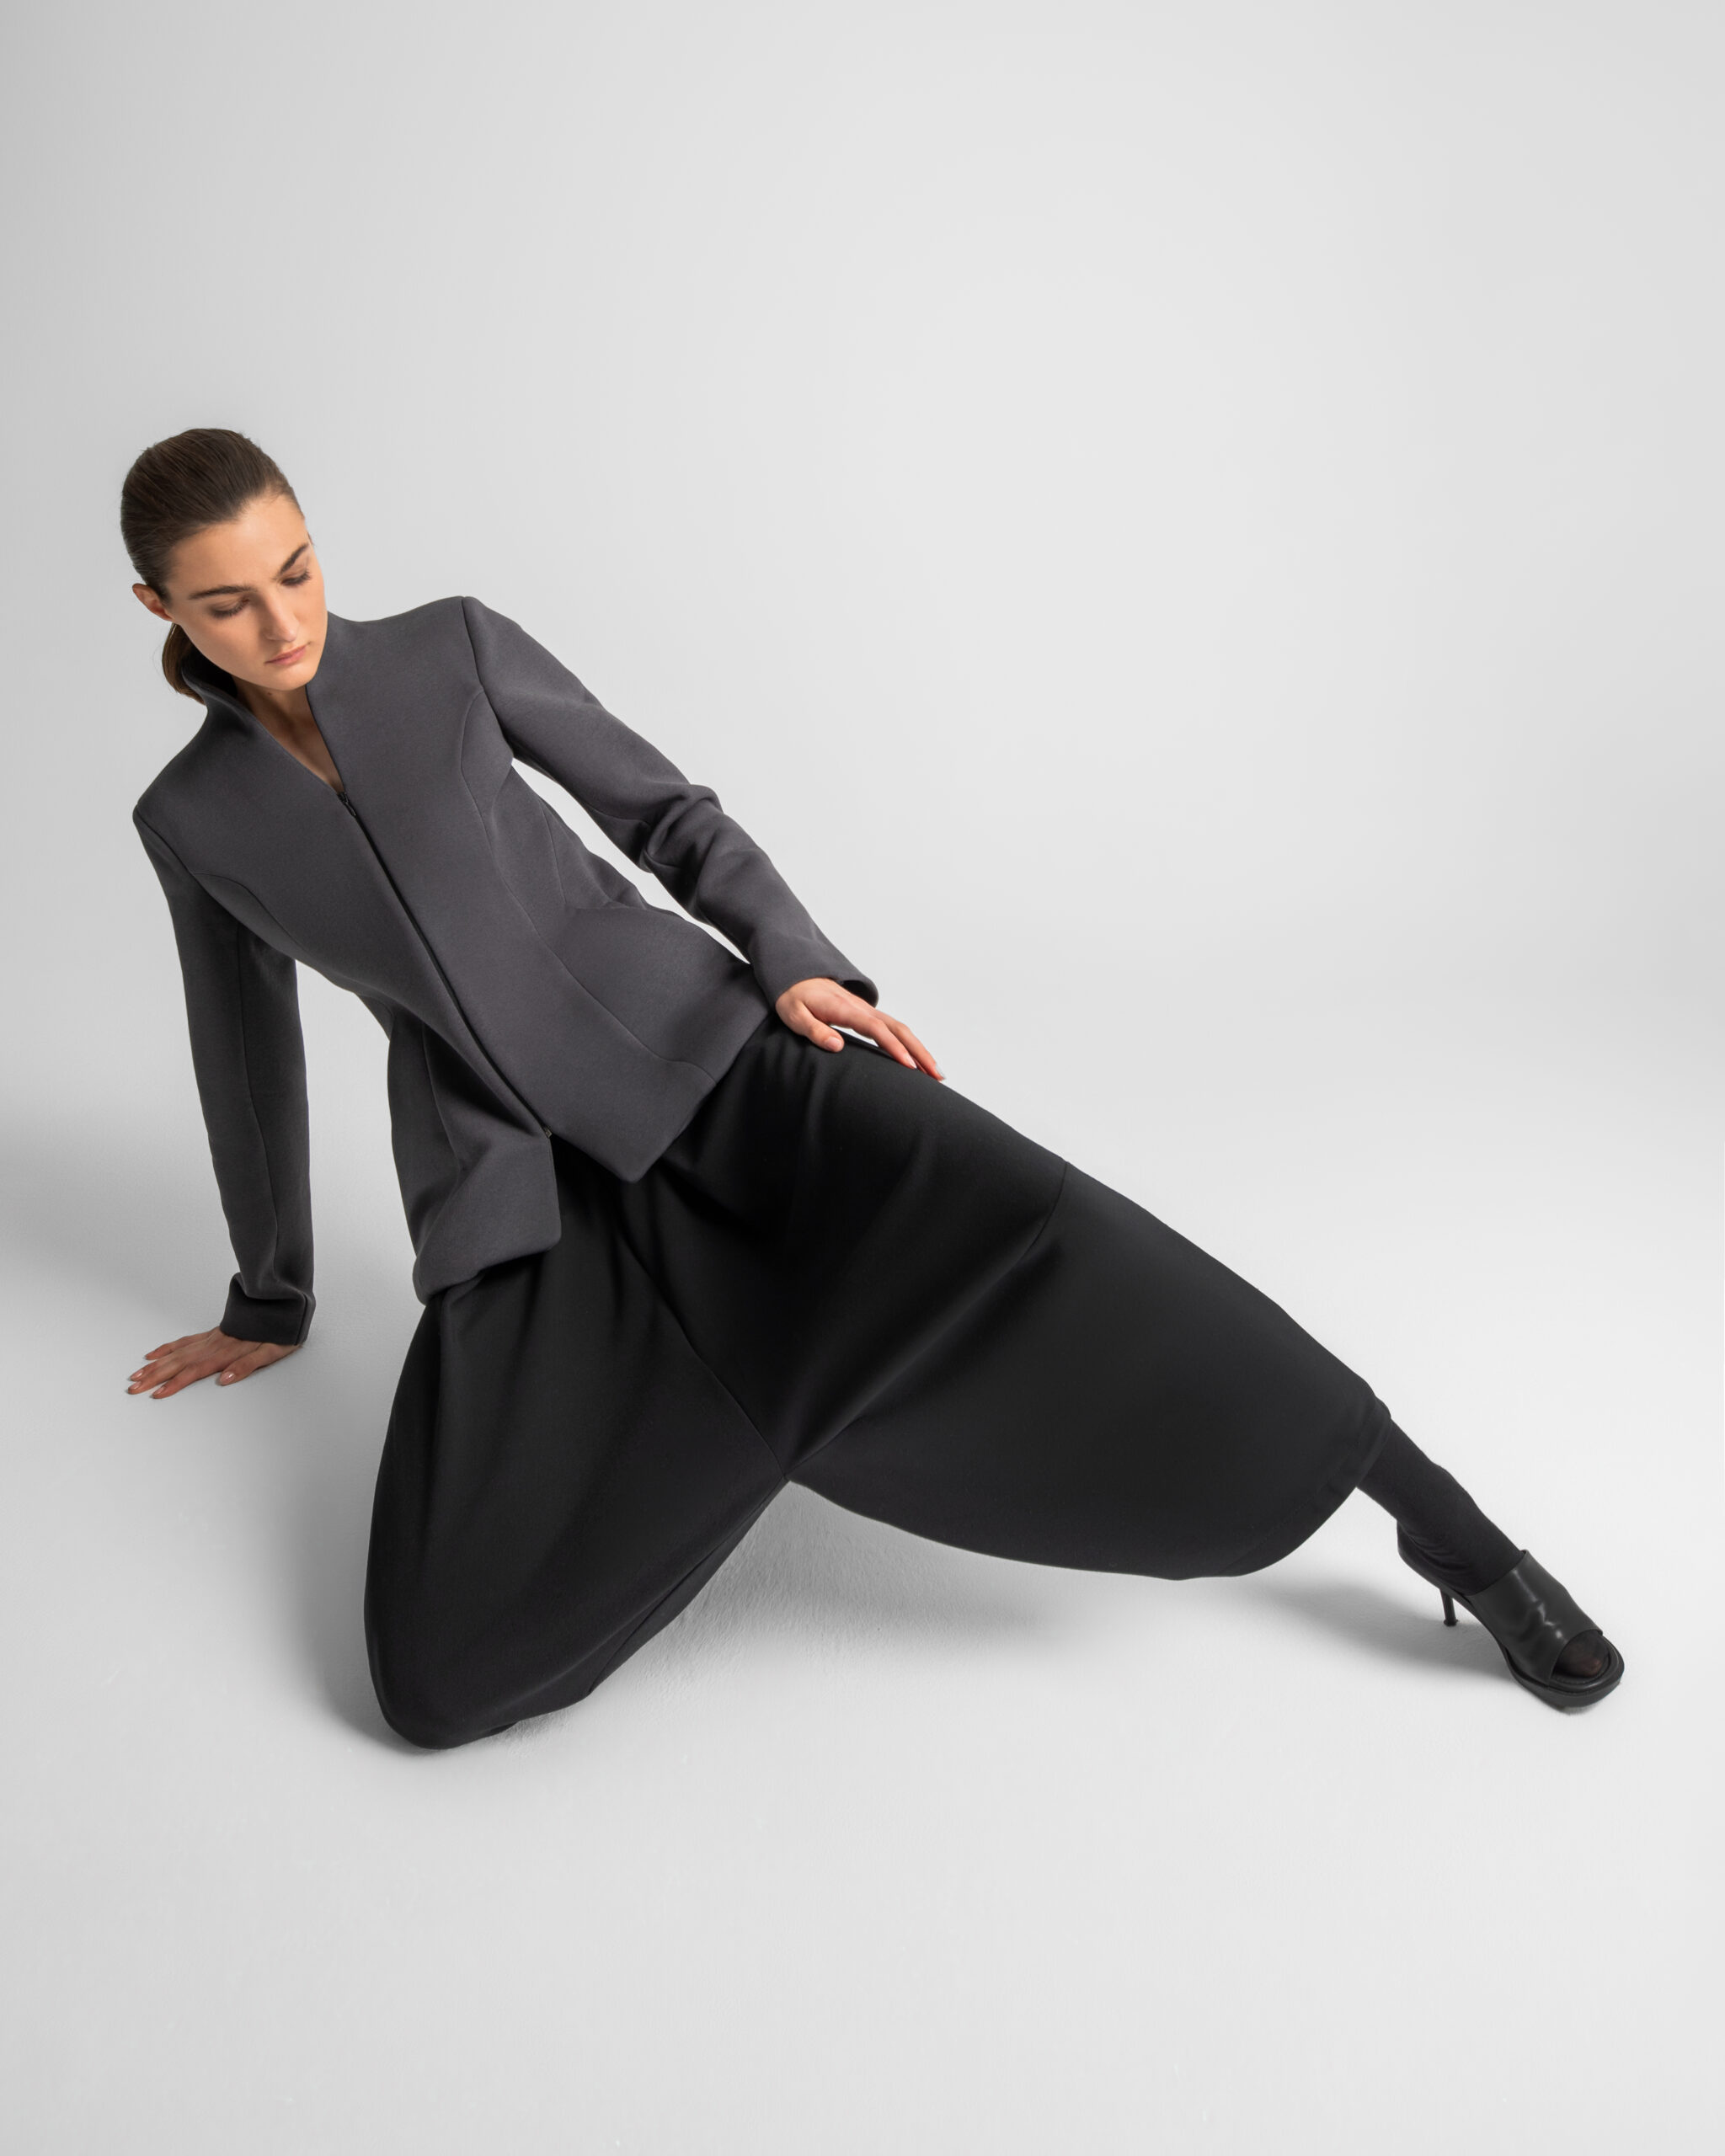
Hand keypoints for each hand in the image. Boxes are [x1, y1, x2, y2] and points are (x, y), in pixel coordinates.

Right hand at [127, 1327, 299, 1399]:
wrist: (282, 1304)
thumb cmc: (281, 1332)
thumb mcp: (273, 1352)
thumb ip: (248, 1365)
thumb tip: (224, 1378)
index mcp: (227, 1352)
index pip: (194, 1371)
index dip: (174, 1384)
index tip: (156, 1394)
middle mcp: (215, 1345)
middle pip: (179, 1363)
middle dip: (155, 1376)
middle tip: (133, 1387)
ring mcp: (211, 1338)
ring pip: (177, 1352)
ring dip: (156, 1364)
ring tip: (136, 1374)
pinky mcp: (213, 1333)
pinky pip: (185, 1341)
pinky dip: (168, 1347)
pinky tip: (155, 1353)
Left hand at [774, 978, 942, 1078]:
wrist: (795, 976)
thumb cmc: (793, 998)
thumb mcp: (794, 1015)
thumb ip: (815, 1030)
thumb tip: (837, 1045)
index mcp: (845, 1009)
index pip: (877, 1030)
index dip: (895, 1048)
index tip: (910, 1066)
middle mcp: (862, 1008)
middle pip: (899, 1029)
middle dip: (920, 1052)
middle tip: (938, 1075)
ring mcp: (866, 1011)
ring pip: (901, 1029)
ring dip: (920, 1049)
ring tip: (936, 1072)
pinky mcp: (866, 1015)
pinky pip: (893, 1029)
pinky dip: (909, 1043)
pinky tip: (916, 1059)